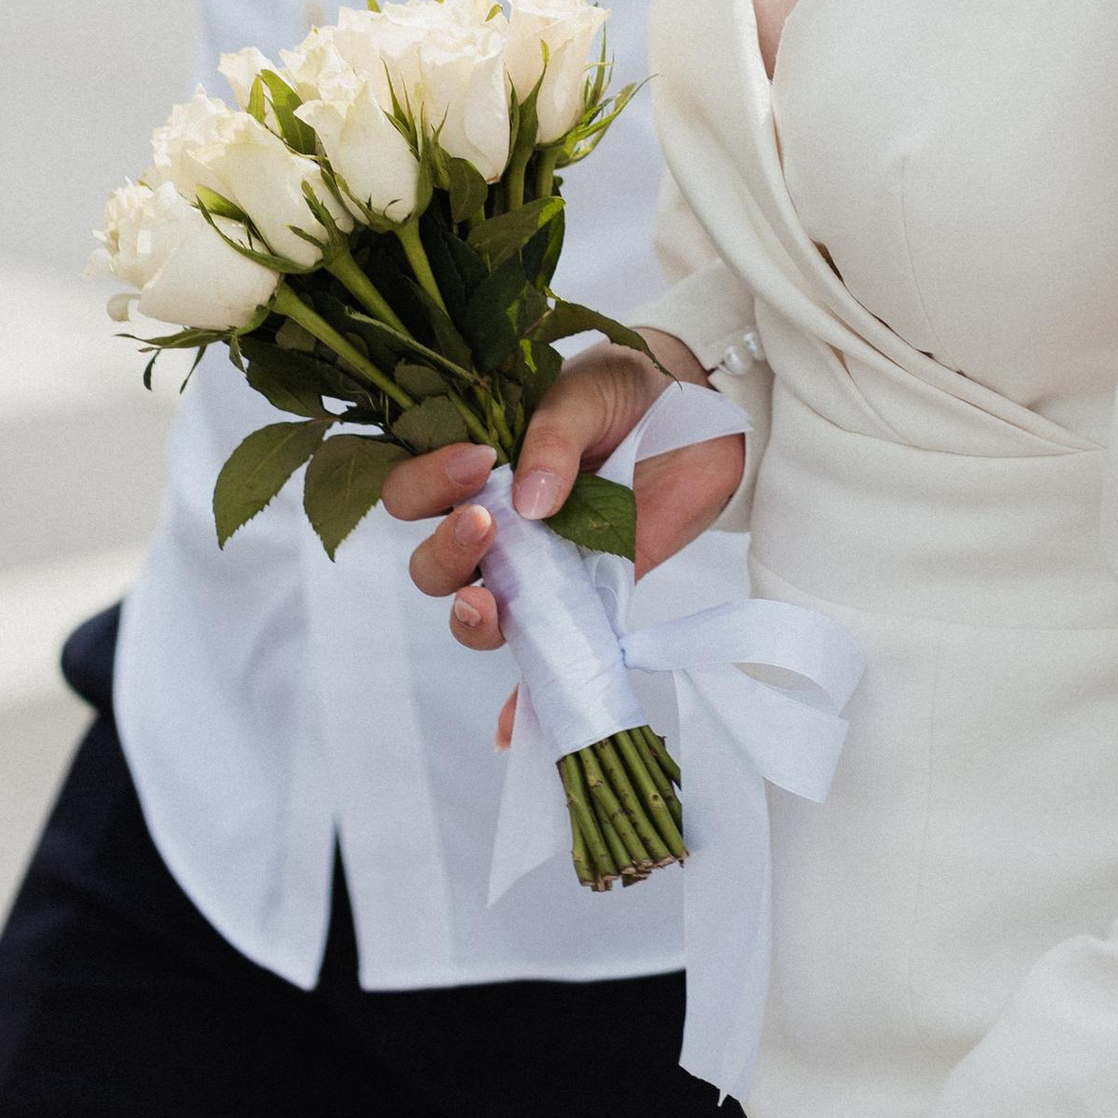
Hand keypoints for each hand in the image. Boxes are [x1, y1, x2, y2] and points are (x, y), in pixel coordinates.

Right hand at [381, 337, 745, 690]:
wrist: (702, 414)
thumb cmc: (628, 388)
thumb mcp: (588, 388)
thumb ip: (555, 436)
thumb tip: (528, 501)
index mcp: (475, 461)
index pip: (414, 487)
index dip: (428, 482)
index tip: (476, 461)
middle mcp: (495, 521)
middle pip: (433, 563)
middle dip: (445, 552)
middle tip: (486, 524)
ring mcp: (536, 568)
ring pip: (475, 612)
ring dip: (470, 617)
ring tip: (489, 604)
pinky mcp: (583, 601)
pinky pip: (544, 661)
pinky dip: (524, 700)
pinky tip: (511, 729)